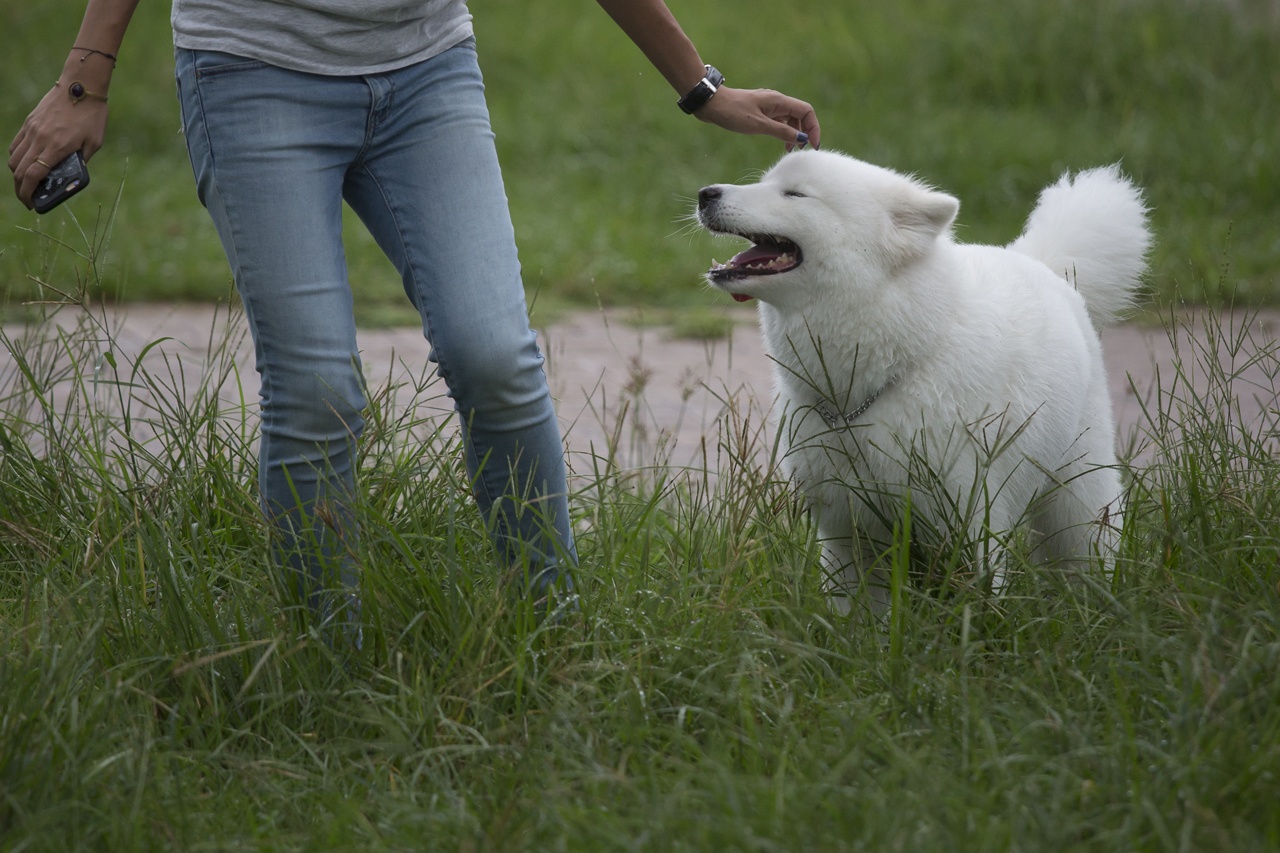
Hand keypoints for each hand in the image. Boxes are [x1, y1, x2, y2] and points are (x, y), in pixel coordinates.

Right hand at [8, 85, 108, 208]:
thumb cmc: (92, 115)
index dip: (29, 193)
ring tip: (27, 183)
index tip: (31, 204)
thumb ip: (81, 160)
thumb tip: (71, 176)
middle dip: (21, 189)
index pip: (34, 175)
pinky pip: (16, 144)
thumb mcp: (94, 143)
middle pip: (19, 170)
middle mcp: (40, 139)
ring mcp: (32, 129)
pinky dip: (16, 158)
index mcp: (57, 147)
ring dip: (17, 174)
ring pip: (14, 158)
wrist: (80, 85)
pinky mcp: (29, 122)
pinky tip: (24, 164)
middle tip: (28, 199)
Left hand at [694, 86, 820, 151]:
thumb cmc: (733, 113)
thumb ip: (781, 132)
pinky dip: (782, 131)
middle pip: (800, 114)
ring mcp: (768, 105)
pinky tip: (780, 142)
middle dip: (805, 131)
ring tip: (789, 149)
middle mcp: (776, 101)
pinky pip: (778, 120)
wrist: (711, 104)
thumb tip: (801, 138)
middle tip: (801, 149)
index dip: (813, 127)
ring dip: (793, 133)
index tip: (812, 145)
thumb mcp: (759, 125)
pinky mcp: (760, 110)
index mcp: (779, 101)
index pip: (806, 111)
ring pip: (789, 118)